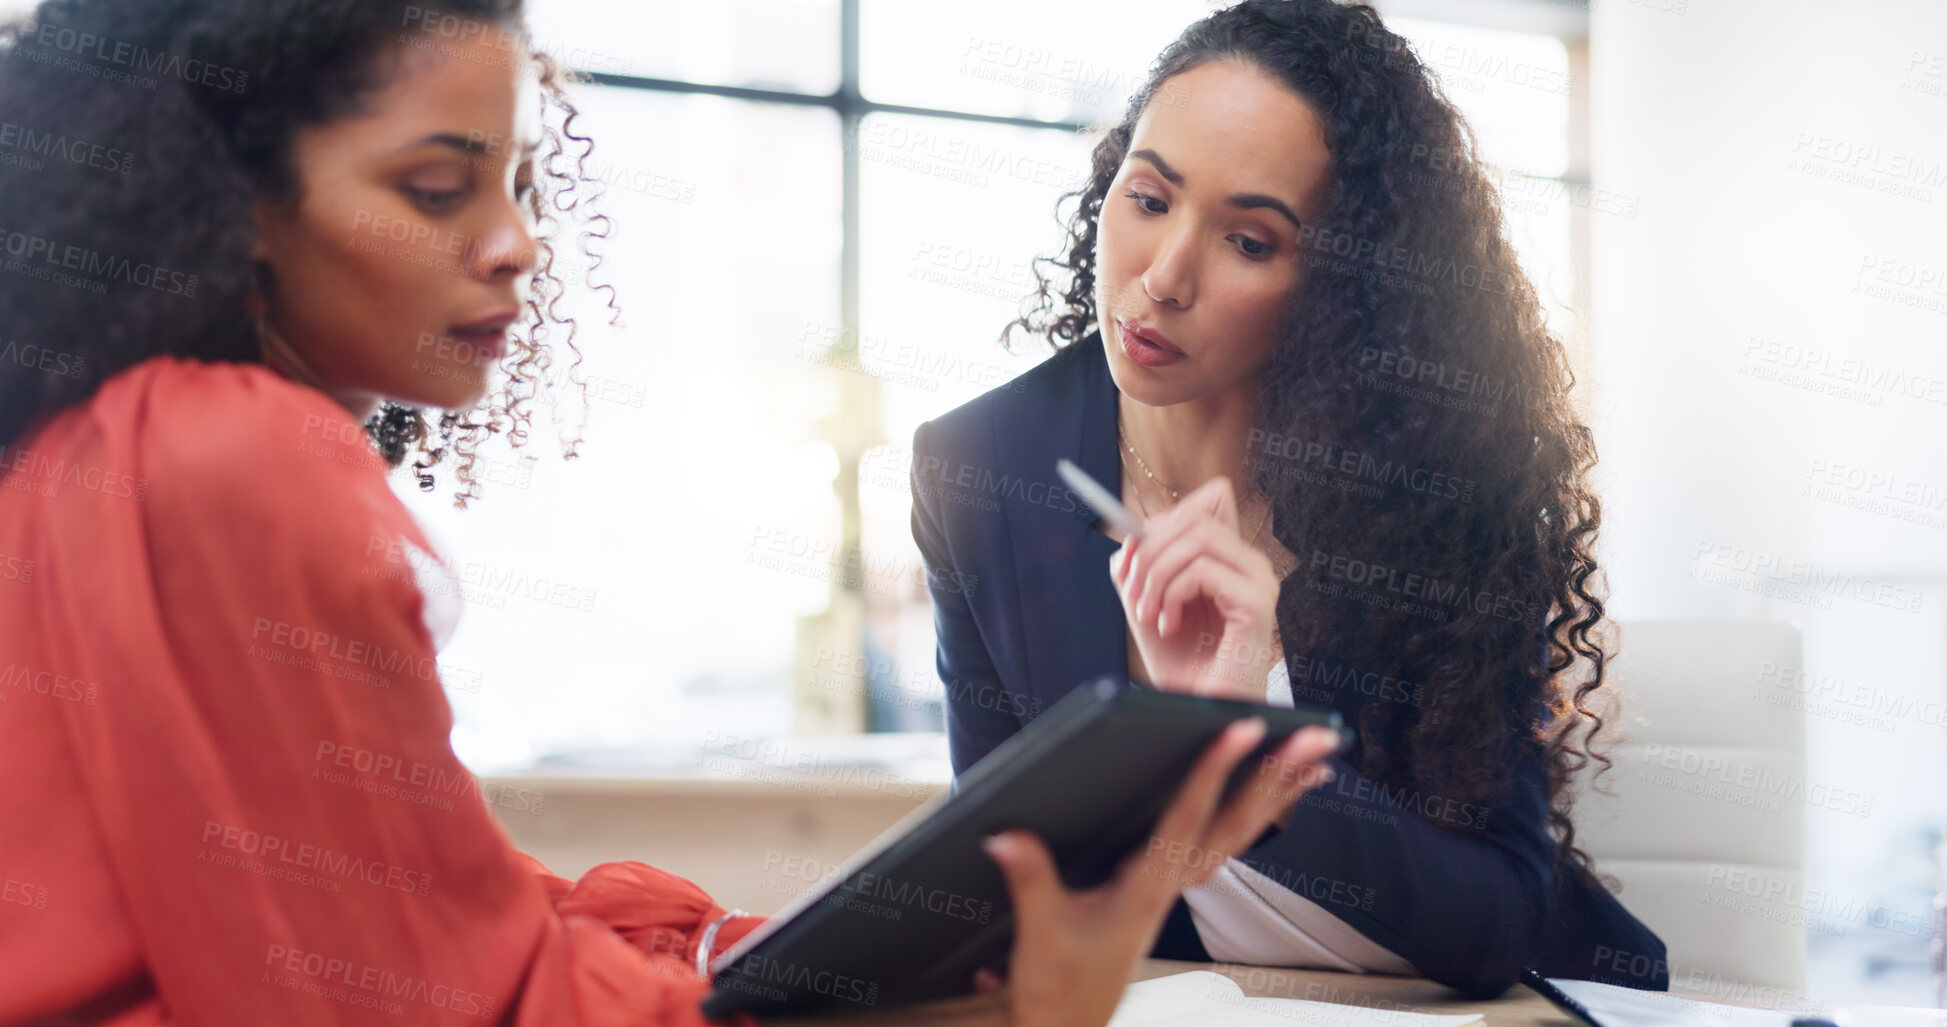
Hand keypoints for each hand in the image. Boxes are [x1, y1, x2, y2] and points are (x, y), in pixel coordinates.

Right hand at [979, 718, 1339, 1026]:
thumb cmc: (1057, 985)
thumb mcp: (1039, 934)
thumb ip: (1028, 880)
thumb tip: (1005, 835)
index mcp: (1144, 888)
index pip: (1185, 817)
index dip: (1212, 770)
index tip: (1241, 728)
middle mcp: (1171, 885)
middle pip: (1234, 822)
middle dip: (1274, 775)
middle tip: (1314, 734)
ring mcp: (1175, 887)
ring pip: (1240, 831)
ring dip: (1277, 791)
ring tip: (1316, 751)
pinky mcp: (1170, 887)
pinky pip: (1227, 840)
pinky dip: (1259, 813)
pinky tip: (1279, 790)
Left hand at [1109, 475, 1279, 698]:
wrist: (1200, 711)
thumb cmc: (1181, 663)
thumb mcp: (1148, 604)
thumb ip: (1139, 567)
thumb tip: (1129, 537)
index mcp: (1231, 558)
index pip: (1208, 501)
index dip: (1161, 522)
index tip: (1134, 562)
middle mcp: (1251, 564)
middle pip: (1195, 516)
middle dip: (1149, 550)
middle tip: (1133, 594)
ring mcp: (1259, 582)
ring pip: (1198, 536)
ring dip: (1157, 573)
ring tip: (1149, 613)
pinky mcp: (1257, 605)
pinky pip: (1203, 570)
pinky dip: (1172, 593)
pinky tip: (1168, 624)